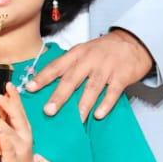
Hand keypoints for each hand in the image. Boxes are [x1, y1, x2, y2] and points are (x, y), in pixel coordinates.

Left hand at [0, 85, 34, 161]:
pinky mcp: (13, 159)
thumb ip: (8, 121)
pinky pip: (7, 148)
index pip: (18, 109)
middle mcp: (24, 135)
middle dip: (6, 104)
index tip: (7, 84)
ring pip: (9, 131)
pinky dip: (2, 140)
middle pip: (16, 116)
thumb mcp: (14, 135)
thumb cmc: (17, 155)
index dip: (14, 97)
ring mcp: (19, 147)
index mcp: (23, 127)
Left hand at [26, 29, 154, 120]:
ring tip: (75, 119)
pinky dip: (105, 104)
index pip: (57, 66)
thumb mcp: (84, 51)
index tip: (29, 88)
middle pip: (72, 79)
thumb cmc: (104, 50)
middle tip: (48, 110)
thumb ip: (69, 65)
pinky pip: (112, 92)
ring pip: (91, 87)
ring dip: (82, 104)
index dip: (43, 77)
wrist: (133, 42)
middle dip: (59, 96)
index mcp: (77, 53)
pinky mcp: (121, 76)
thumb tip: (49, 85)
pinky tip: (98, 115)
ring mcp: (106, 68)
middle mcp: (89, 60)